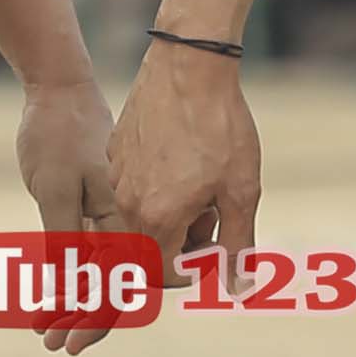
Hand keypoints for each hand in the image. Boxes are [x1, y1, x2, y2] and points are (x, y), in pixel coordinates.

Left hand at [9, 69, 123, 351]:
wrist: (62, 91)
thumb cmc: (59, 133)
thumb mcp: (56, 186)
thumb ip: (67, 235)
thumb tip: (70, 286)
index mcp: (123, 220)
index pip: (117, 284)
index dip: (94, 320)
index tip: (69, 345)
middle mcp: (125, 222)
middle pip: (112, 285)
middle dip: (83, 321)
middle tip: (51, 347)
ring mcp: (112, 215)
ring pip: (100, 272)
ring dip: (74, 303)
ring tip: (43, 329)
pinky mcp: (98, 207)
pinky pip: (91, 252)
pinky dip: (72, 276)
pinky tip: (49, 294)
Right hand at [104, 32, 261, 265]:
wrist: (190, 65)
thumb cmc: (221, 128)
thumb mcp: (241, 191)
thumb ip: (238, 246)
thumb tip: (239, 291)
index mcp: (156, 219)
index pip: (164, 274)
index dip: (195, 269)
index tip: (219, 247)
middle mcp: (126, 204)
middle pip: (147, 250)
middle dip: (180, 245)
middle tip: (212, 215)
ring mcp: (116, 177)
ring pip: (137, 220)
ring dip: (167, 218)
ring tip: (199, 187)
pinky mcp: (114, 153)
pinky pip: (130, 189)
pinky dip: (154, 190)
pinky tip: (181, 161)